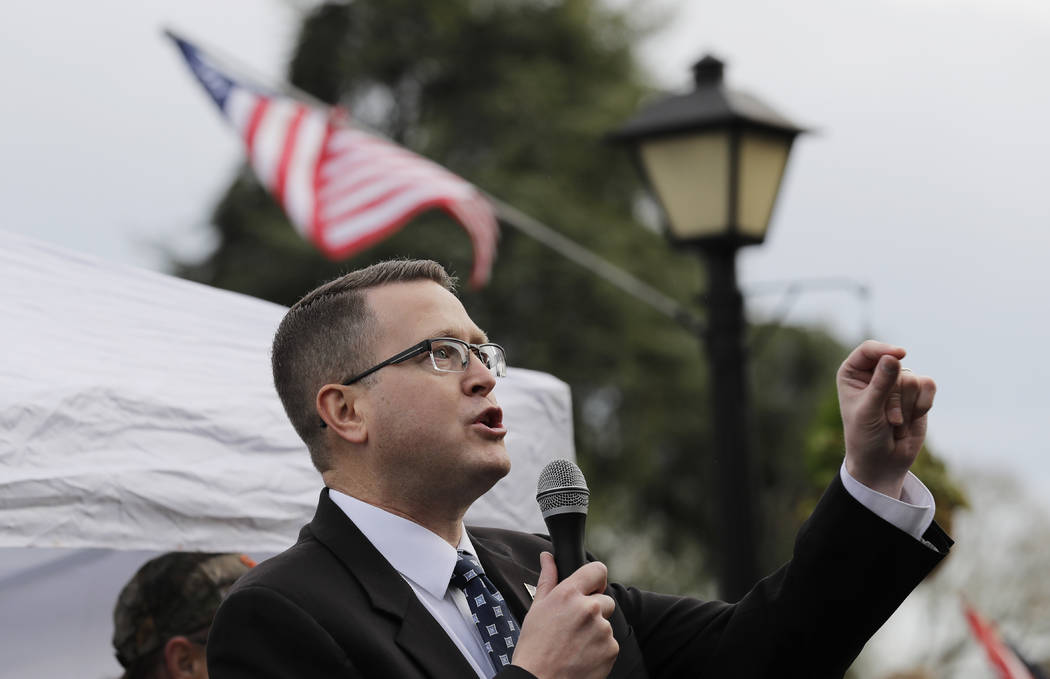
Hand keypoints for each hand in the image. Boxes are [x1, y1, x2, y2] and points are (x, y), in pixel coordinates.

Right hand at [511, 552, 618, 678]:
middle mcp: (589, 608)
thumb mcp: (537, 608)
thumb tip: (547, 557)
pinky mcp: (611, 650)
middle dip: (594, 610)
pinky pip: (610, 643)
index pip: (598, 570)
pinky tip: (582, 656)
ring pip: (606, 624)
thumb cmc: (534, 647)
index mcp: (569, 594)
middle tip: (573, 626)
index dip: (595, 579)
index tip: (590, 589)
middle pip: (605, 600)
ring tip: (574, 644)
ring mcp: (602, 630)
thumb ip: (548, 579)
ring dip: (595, 631)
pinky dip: (600, 649)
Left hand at [837, 340, 936, 498]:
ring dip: (906, 406)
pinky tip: (911, 419)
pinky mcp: (916, 393)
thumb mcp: (869, 411)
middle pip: (896, 367)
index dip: (885, 350)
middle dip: (894, 398)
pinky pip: (929, 386)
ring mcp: (897, 382)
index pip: (869, 350)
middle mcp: (874, 373)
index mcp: (852, 372)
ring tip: (894, 423)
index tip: (900, 355)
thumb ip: (882, 384)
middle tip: (885, 419)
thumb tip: (893, 357)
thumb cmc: (865, 436)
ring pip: (913, 379)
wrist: (883, 462)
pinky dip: (922, 405)